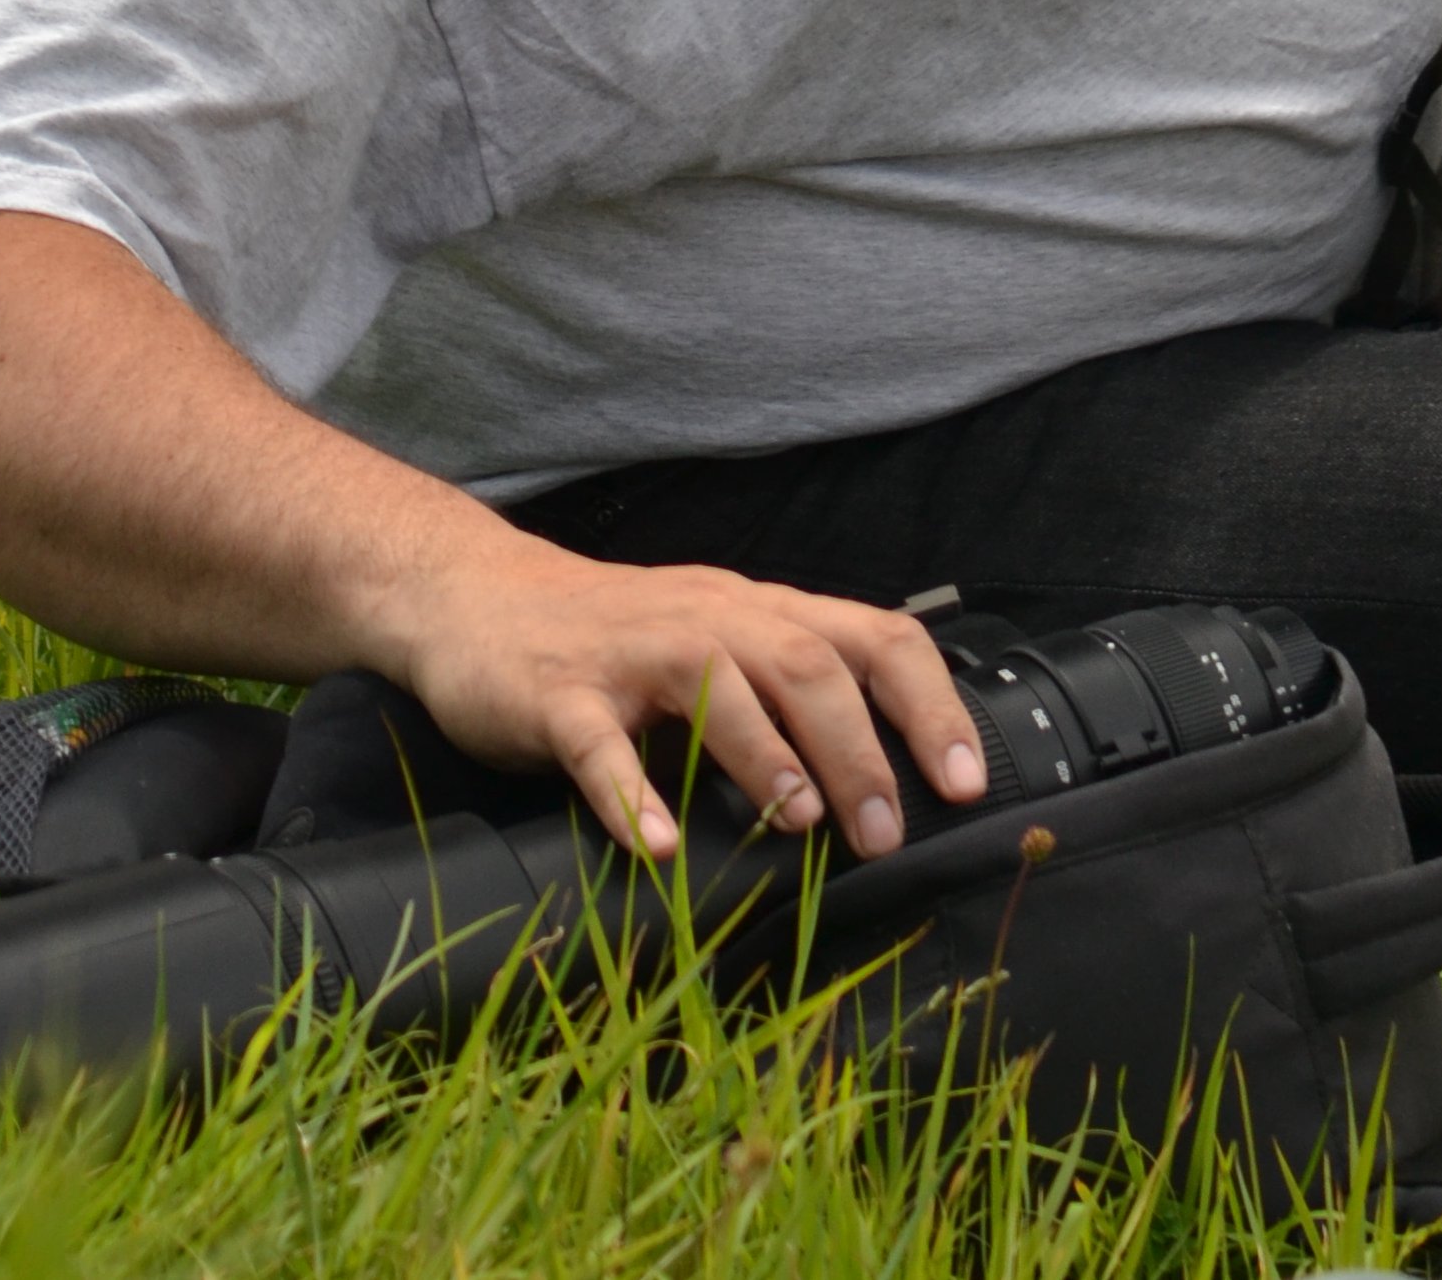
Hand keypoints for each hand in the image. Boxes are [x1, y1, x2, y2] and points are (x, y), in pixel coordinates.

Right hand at [385, 534, 986, 863]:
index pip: (872, 636)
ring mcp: (631, 654)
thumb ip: (790, 688)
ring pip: (716, 686)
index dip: (928, 705)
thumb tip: (891, 777)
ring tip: (798, 825)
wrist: (478, 596)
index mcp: (758, 612)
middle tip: (883, 833)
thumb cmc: (618, 637)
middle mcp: (708, 619)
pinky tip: (658, 845)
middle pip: (805, 664)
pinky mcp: (558, 694)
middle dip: (857, 748)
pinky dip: (632, 795)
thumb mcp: (719, 642)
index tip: (964, 781)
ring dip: (765, 758)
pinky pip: (599, 743)